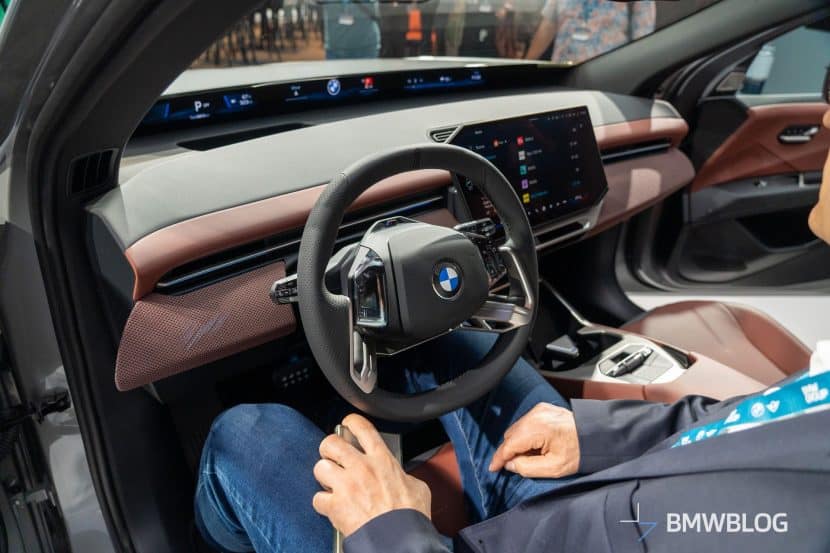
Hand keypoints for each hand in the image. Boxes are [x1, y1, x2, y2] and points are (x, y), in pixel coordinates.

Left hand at [312, 414, 431, 536]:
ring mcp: (346, 485)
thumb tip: (403, 480)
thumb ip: (404, 477)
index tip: (348, 424)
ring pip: (320, 467)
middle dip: (328, 447)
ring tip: (331, 482)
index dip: (352, 421)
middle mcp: (361, 467)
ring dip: (324, 475)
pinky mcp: (335, 505)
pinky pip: (317, 498)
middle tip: (332, 455)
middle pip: (332, 442)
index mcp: (382, 460)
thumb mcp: (417, 487)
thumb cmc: (410, 516)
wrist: (399, 539)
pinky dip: (323, 503)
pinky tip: (331, 506)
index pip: (362, 428)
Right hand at [488, 402, 579, 477]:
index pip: (509, 445)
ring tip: (533, 455)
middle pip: (510, 435)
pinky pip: (525, 423)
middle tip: (519, 465)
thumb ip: (527, 468)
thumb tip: (510, 464)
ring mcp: (538, 409)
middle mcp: (535, 415)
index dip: (499, 458)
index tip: (493, 468)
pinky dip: (525, 434)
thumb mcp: (553, 468)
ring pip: (516, 428)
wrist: (597, 435)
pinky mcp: (542, 408)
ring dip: (518, 442)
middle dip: (511, 451)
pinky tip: (537, 444)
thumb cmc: (579, 452)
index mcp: (537, 429)